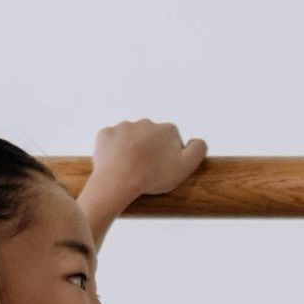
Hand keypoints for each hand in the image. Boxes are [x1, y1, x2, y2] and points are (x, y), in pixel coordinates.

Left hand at [89, 118, 208, 201]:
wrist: (118, 180)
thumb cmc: (153, 176)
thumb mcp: (186, 167)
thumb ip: (198, 150)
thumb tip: (197, 140)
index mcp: (167, 129)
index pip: (171, 141)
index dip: (168, 157)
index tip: (162, 170)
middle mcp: (146, 123)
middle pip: (150, 138)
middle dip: (149, 151)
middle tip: (145, 171)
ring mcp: (124, 127)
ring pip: (129, 138)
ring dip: (130, 150)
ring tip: (129, 169)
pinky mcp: (105, 134)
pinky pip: (110, 140)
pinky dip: (112, 150)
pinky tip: (114, 163)